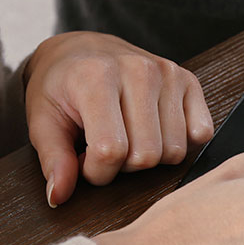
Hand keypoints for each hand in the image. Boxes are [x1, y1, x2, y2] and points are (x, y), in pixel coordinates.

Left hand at [23, 32, 213, 207]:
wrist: (82, 48)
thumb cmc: (60, 86)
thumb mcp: (42, 121)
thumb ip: (53, 160)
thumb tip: (59, 196)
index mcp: (97, 78)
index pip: (111, 151)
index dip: (96, 171)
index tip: (84, 160)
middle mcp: (139, 71)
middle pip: (146, 155)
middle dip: (123, 166)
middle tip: (106, 149)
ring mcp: (168, 74)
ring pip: (174, 150)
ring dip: (150, 156)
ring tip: (128, 138)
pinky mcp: (188, 80)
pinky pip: (201, 133)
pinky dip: (179, 142)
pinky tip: (155, 131)